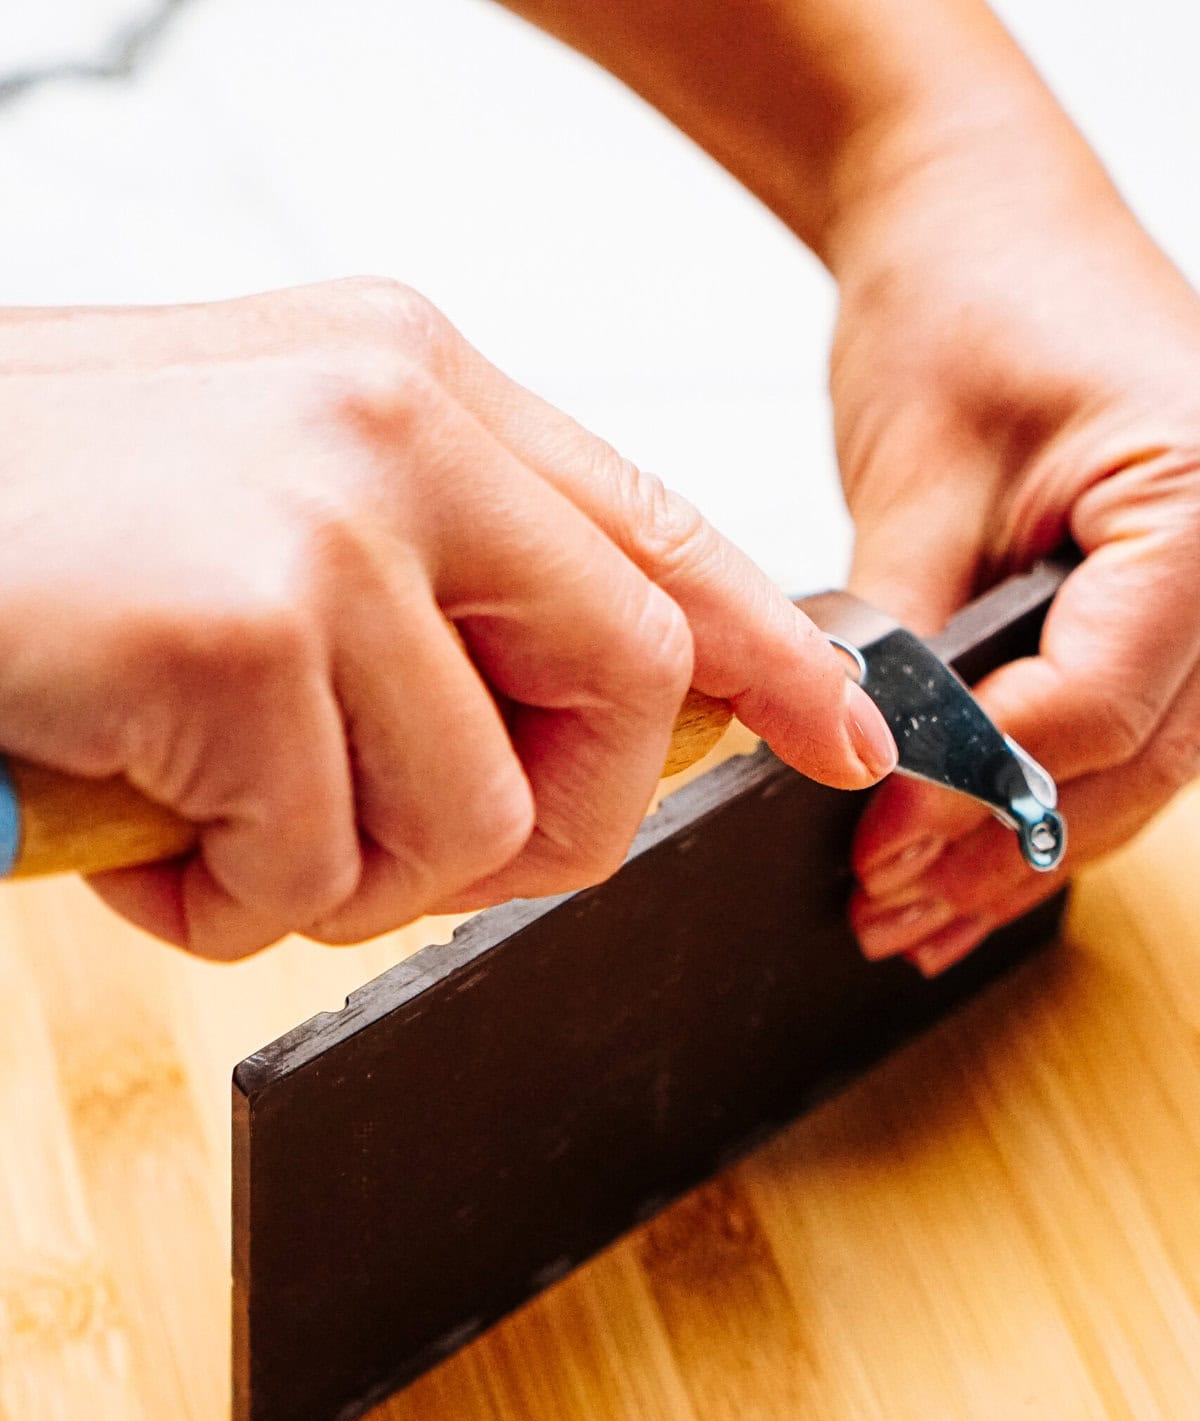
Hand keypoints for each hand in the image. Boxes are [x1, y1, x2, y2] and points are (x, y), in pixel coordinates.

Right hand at [0, 279, 894, 958]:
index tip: (844, 737)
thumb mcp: (259, 498)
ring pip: (469, 815)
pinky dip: (228, 903)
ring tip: (209, 828)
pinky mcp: (247, 635)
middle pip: (619, 687)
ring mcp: (328, 522)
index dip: (770, 652)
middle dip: (538, 831)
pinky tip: (143, 837)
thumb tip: (534, 708)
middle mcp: (396, 424)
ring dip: (337, 879)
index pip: (659, 529)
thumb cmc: (33, 522)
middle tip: (402, 859)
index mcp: (413, 380)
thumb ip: (418, 581)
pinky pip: (322, 870)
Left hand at [827, 115, 1199, 974]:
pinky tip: (962, 876)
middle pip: (1127, 766)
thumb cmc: (966, 298)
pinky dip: (1031, 807)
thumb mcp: (918, 475)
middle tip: (882, 910)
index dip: (979, 791)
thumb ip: (904, 638)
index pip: (1098, 702)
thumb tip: (864, 770)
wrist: (979, 223)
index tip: (876, 841)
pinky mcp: (1151, 618)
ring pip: (1126, 778)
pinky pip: (1108, 741)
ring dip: (1013, 855)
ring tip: (906, 920)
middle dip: (997, 851)